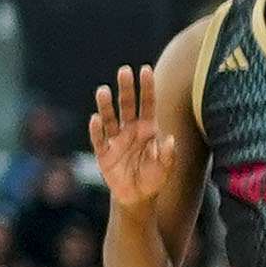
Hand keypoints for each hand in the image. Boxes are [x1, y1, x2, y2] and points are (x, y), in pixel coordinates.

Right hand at [84, 66, 182, 215]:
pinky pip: (99, 139)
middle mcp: (131, 130)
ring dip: (106, 105)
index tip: (145, 70)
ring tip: (103, 90)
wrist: (136, 197)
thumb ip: (168, 155)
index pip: (147, 104)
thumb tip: (170, 139)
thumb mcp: (164, 169)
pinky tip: (95, 119)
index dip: (147, 88)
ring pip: (110, 118)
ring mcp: (116, 140)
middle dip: (126, 88)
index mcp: (148, 129)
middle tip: (124, 71)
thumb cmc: (153, 179)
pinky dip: (96, 129)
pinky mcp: (103, 153)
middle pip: (127, 105)